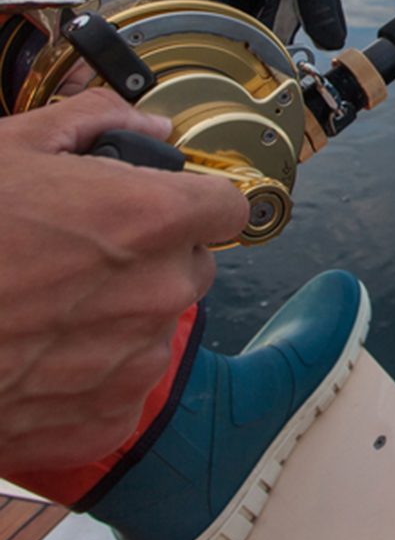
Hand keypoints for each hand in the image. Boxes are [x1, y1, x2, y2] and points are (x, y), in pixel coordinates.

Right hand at [0, 89, 248, 471]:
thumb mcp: (12, 147)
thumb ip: (97, 122)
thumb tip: (151, 127)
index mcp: (148, 220)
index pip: (228, 206)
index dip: (199, 201)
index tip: (175, 205)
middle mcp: (157, 292)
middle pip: (194, 265)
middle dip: (156, 256)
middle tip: (87, 254)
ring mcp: (134, 360)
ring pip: (159, 325)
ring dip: (124, 315)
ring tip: (50, 305)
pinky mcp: (103, 418)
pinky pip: (124, 387)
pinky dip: (94, 376)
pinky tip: (41, 354)